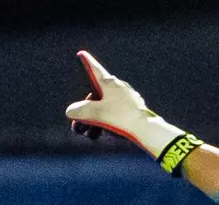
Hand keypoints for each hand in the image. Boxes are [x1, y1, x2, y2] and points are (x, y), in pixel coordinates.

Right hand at [66, 51, 184, 158]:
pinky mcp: (136, 111)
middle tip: (78, 127)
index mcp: (109, 83)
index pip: (95, 70)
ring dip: (96, 121)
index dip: (87, 63)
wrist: (148, 131)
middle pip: (98, 96)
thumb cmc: (122, 118)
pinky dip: (108, 122)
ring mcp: (129, 100)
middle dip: (86, 111)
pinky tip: (105, 133)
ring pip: (107, 107)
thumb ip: (80, 111)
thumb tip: (70, 112)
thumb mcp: (96, 113)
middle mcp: (119, 88)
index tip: (82, 54)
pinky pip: (118, 114)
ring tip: (90, 136)